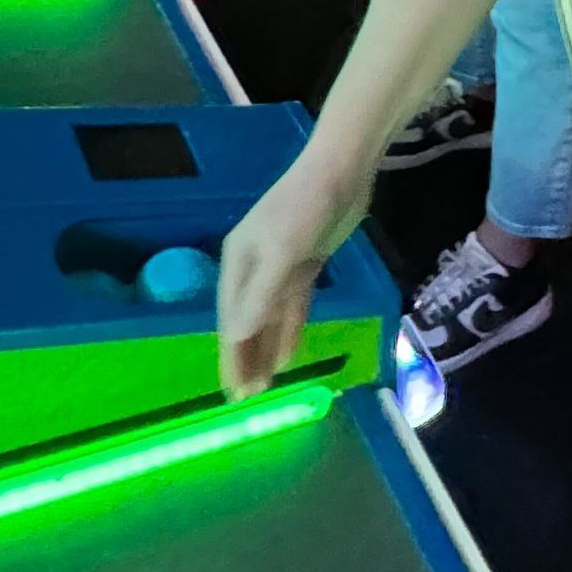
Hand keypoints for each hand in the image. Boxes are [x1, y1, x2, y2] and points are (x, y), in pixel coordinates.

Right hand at [217, 150, 371, 399]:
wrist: (340, 172)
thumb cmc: (305, 207)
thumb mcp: (282, 251)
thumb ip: (261, 295)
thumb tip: (237, 336)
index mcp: (238, 261)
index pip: (232, 318)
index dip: (231, 355)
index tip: (232, 390)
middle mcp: (253, 266)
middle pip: (247, 321)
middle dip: (245, 358)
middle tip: (247, 399)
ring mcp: (280, 266)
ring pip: (269, 317)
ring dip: (266, 349)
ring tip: (264, 386)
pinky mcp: (305, 265)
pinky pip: (292, 306)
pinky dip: (289, 329)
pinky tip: (288, 355)